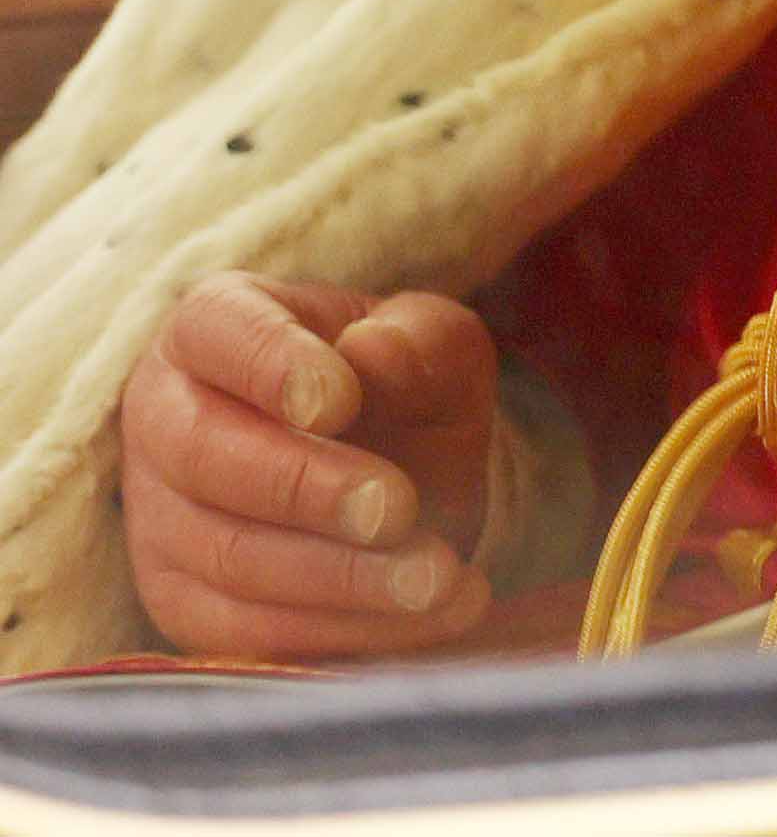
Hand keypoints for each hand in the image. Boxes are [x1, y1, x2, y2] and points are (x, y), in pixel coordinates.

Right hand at [114, 276, 506, 661]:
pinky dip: (339, 631)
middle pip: (205, 455)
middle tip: (397, 507)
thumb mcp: (435, 347)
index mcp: (215, 327)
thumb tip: (372, 352)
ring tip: (436, 577)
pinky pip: (242, 631)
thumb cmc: (405, 389)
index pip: (221, 332)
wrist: (400, 474)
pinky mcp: (180, 602)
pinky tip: (425, 617)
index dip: (273, 367)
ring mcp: (158, 518)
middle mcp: (164, 417)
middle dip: (305, 487)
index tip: (340, 401)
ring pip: (223, 556)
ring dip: (338, 576)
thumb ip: (418, 342)